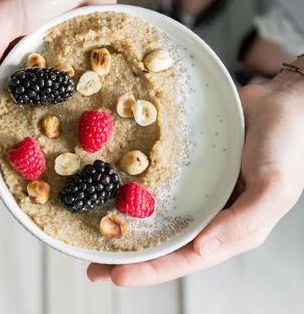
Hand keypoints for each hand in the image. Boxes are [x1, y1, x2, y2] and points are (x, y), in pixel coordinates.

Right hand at [0, 0, 118, 204]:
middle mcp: (9, 77)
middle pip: (0, 127)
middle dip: (1, 162)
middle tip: (5, 197)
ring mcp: (39, 79)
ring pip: (31, 124)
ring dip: (31, 155)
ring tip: (36, 185)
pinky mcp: (65, 76)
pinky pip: (61, 110)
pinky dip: (61, 132)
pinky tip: (70, 153)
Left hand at [88, 57, 303, 285]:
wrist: (280, 102)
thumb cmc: (286, 145)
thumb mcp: (274, 186)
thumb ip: (244, 221)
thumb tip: (201, 249)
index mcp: (231, 228)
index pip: (186, 258)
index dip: (151, 270)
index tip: (115, 274)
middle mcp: (210, 214)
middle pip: (165, 244)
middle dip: (131, 257)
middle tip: (93, 266)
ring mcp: (198, 191)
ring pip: (158, 218)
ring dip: (128, 228)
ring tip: (95, 236)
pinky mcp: (188, 169)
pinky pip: (160, 186)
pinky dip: (138, 195)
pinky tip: (115, 195)